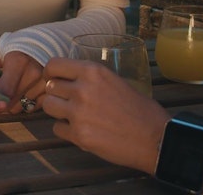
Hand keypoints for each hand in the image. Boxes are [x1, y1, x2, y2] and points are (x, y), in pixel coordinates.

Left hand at [0, 45, 46, 114]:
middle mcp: (35, 73)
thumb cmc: (12, 46)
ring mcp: (45, 83)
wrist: (41, 42)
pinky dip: (22, 102)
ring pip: (19, 108)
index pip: (4, 93)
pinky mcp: (50, 91)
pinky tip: (21, 90)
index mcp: (19, 61)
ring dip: (10, 102)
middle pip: (10, 103)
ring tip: (9, 86)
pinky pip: (30, 108)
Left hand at [42, 57, 168, 173]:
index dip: (51, 74)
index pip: (53, 65)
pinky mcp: (79, 135)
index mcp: (92, 71)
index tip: (55, 80)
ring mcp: (78, 113)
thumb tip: (70, 80)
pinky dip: (66, 130)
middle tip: (69, 102)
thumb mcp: (115, 81)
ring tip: (74, 116)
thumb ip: (91, 79)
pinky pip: (57, 128)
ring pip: (48, 106)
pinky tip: (82, 130)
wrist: (155, 138)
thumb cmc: (140, 110)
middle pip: (48, 87)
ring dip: (58, 111)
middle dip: (56, 95)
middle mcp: (82, 89)